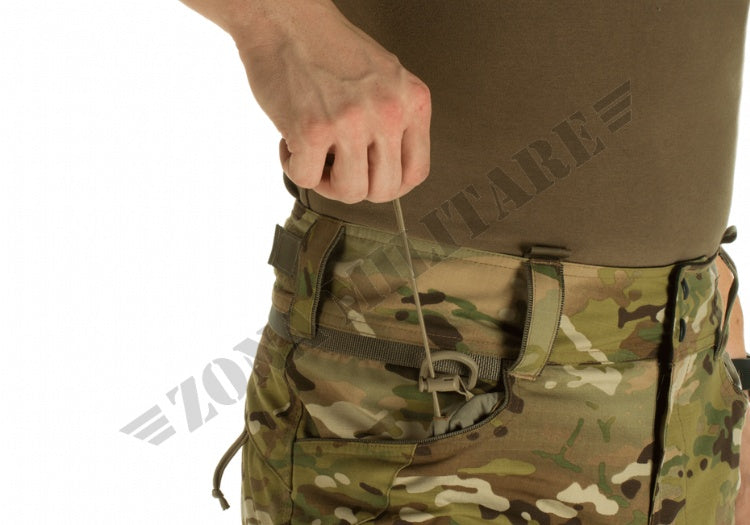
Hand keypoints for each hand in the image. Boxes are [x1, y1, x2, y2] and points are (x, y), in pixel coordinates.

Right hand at [233, 0, 430, 203]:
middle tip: (336, 168)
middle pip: (384, 190)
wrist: (284, 18)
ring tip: (313, 156)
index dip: (390, 185)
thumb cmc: (326, 45)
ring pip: (349, 191)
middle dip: (355, 186)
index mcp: (411, 100)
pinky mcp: (313, 129)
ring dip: (325, 182)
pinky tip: (290, 142)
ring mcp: (352, 122)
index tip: (371, 179)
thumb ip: (393, 118)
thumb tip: (388, 165)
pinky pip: (306, 178)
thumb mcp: (384, 78)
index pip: (416, 172)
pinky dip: (292, 166)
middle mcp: (388, 112)